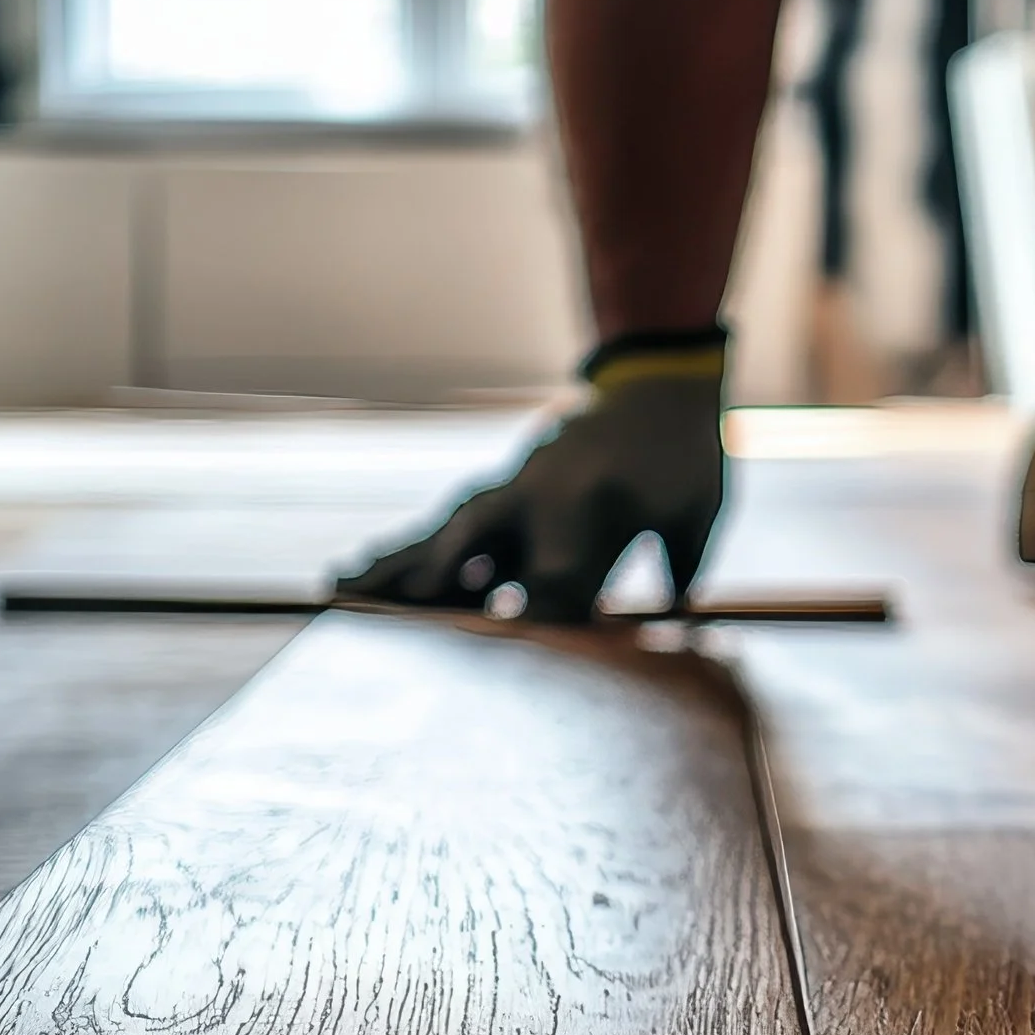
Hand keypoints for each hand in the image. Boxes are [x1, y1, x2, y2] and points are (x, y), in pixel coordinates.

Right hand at [337, 368, 723, 623]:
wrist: (657, 383)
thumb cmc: (686, 456)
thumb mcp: (697, 512)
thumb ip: (680, 572)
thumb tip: (684, 635)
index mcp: (596, 504)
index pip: (556, 579)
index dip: (532, 620)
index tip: (497, 651)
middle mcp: (541, 494)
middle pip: (476, 545)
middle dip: (431, 579)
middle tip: (379, 604)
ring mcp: (514, 488)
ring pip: (445, 532)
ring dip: (395, 561)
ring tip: (337, 587)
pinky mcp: (501, 491)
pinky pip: (448, 526)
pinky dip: (407, 549)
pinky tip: (358, 570)